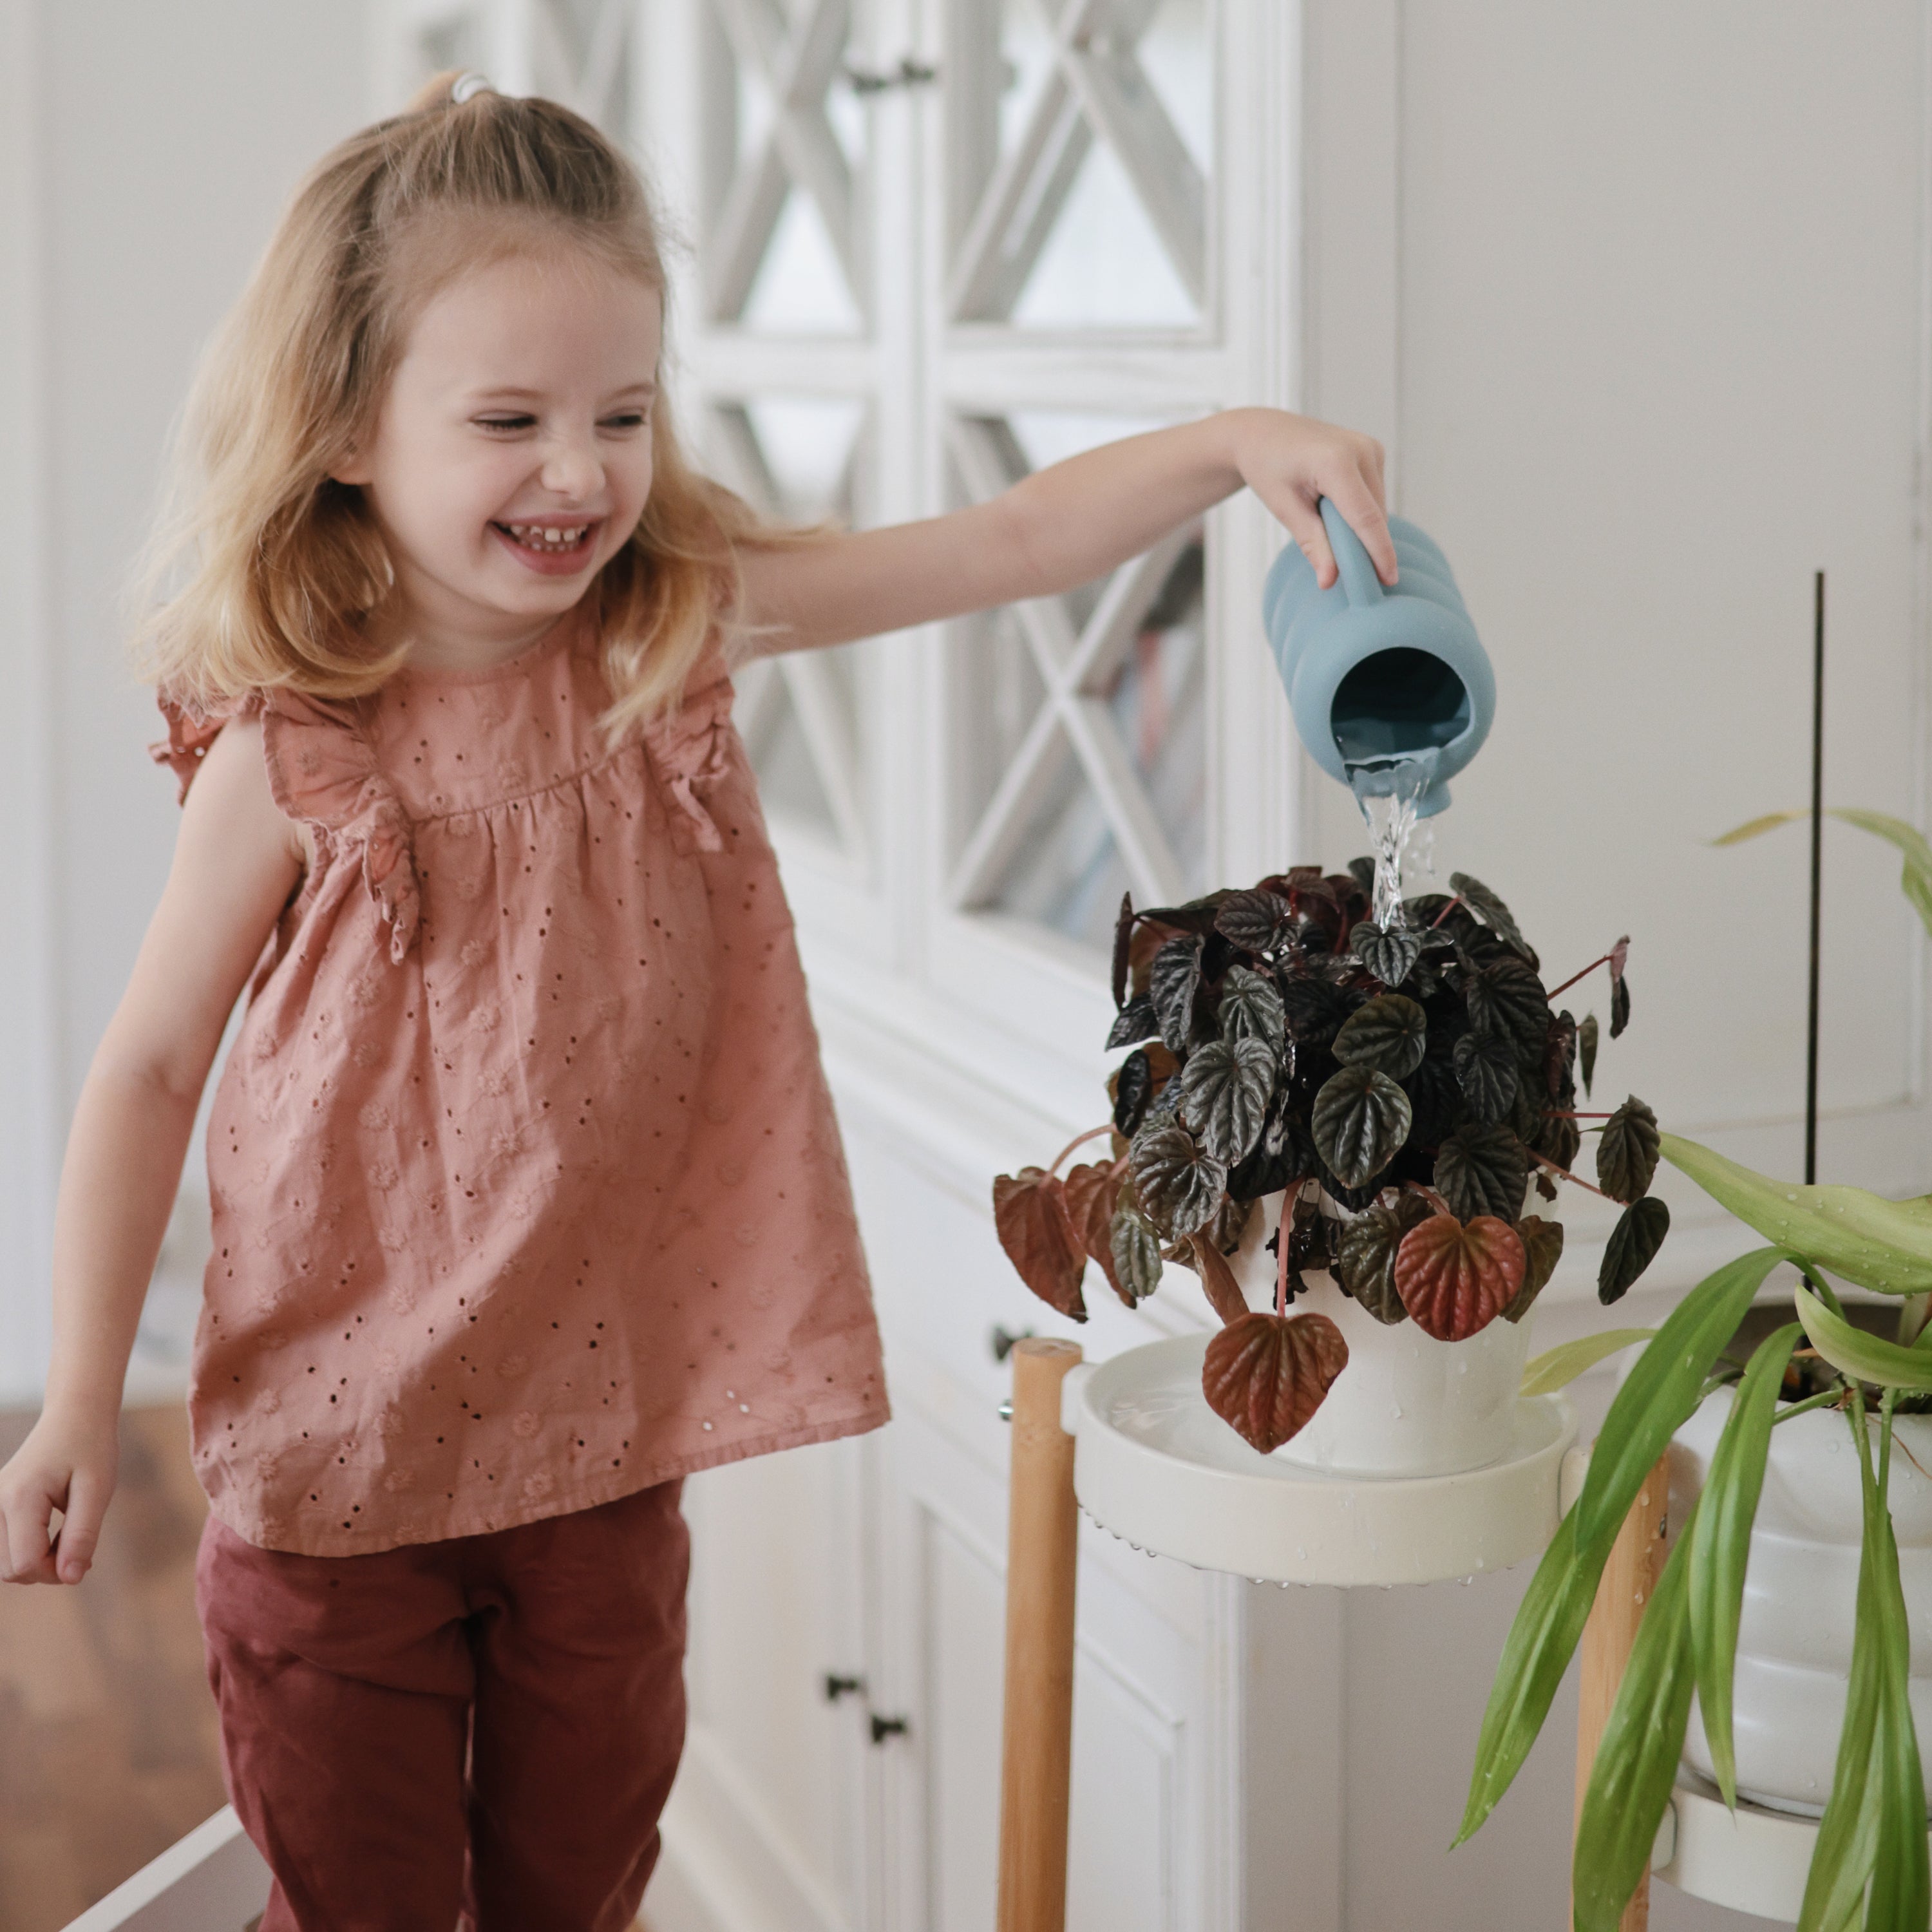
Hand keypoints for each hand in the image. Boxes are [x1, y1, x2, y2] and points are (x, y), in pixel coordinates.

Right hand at [0, 1406, 118, 1584]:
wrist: (74, 1417)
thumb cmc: (90, 1449)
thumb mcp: (98, 1490)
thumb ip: (82, 1535)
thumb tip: (70, 1579)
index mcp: (20, 1499)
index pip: (25, 1564)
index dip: (58, 1571)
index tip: (85, 1557)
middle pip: (11, 1570)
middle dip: (47, 1569)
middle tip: (79, 1545)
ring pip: (4, 1565)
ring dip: (37, 1562)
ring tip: (67, 1537)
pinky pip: (5, 1549)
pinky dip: (28, 1551)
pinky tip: (53, 1535)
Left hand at [1231, 408, 1394, 590]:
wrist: (1263, 432)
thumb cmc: (1267, 467)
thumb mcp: (1284, 508)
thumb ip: (1312, 543)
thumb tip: (1330, 580)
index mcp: (1337, 462)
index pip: (1366, 518)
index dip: (1379, 552)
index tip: (1389, 580)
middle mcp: (1361, 450)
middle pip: (1373, 515)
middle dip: (1362, 544)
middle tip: (1337, 564)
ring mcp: (1371, 448)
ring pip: (1376, 507)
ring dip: (1358, 526)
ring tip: (1320, 519)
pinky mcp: (1373, 451)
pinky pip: (1373, 495)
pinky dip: (1358, 511)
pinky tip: (1331, 506)